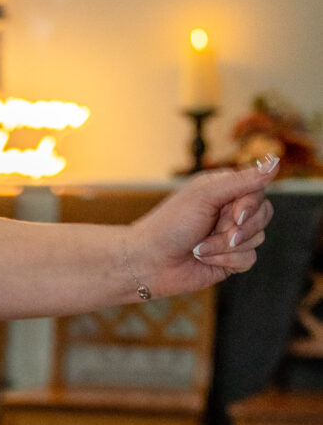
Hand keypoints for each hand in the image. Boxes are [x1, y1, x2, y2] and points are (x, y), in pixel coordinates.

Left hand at [124, 156, 278, 298]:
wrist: (149, 262)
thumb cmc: (170, 225)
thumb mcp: (206, 196)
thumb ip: (242, 181)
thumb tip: (275, 162)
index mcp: (223, 190)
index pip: (258, 191)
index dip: (250, 205)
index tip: (233, 214)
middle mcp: (229, 211)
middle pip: (264, 215)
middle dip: (240, 228)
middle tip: (216, 230)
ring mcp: (230, 236)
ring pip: (257, 238)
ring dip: (225, 245)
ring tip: (200, 247)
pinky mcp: (229, 259)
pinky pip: (248, 259)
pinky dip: (226, 260)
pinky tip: (204, 258)